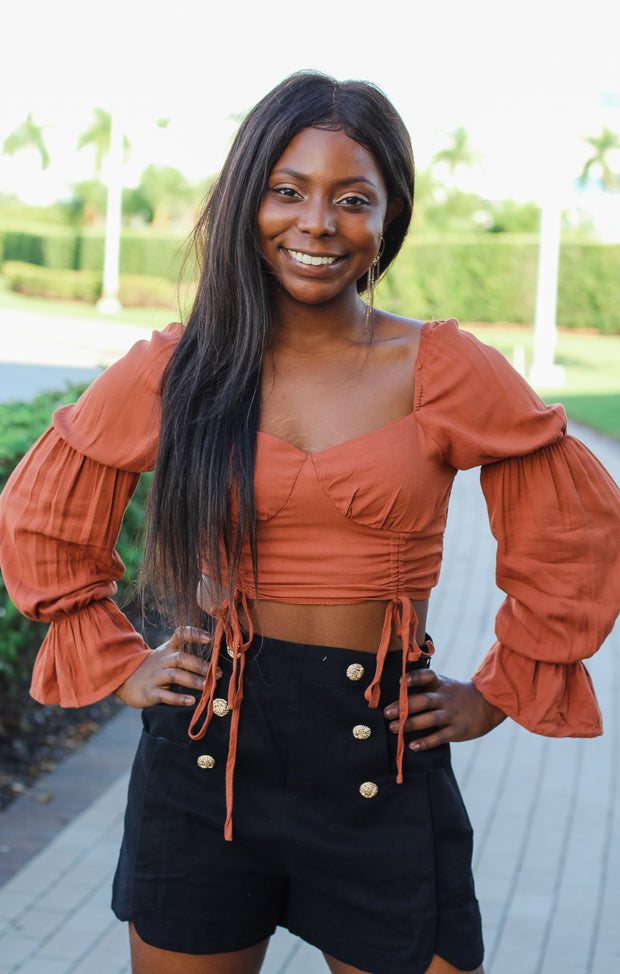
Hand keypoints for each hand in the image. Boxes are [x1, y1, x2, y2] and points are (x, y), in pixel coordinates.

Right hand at [116, 627, 217, 708]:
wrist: (125, 680)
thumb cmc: (154, 668)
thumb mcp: (166, 656)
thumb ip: (185, 654)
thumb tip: (215, 659)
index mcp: (168, 649)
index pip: (180, 634)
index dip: (194, 634)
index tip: (209, 639)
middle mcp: (162, 660)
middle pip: (181, 658)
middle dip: (200, 665)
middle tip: (218, 672)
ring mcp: (155, 676)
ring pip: (175, 675)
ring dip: (193, 680)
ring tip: (208, 686)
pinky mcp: (150, 692)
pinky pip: (165, 695)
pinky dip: (178, 699)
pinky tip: (191, 701)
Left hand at [383, 669, 505, 750]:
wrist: (488, 704)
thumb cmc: (457, 694)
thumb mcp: (444, 684)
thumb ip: (425, 685)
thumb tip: (397, 689)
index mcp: (441, 684)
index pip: (427, 676)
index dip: (414, 678)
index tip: (400, 682)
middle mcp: (446, 698)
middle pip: (424, 700)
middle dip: (403, 706)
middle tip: (386, 713)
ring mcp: (452, 714)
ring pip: (429, 719)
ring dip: (410, 724)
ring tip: (393, 728)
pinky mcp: (457, 730)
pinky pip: (439, 737)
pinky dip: (425, 742)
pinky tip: (412, 746)